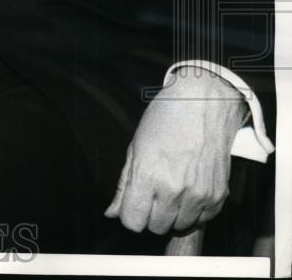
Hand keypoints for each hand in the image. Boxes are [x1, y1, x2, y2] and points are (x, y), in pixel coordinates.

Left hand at [104, 67, 246, 234]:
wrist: (203, 104)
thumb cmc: (165, 119)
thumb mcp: (135, 148)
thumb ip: (124, 185)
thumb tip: (112, 212)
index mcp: (148, 175)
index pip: (133, 222)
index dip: (130, 215)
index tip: (133, 205)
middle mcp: (174, 189)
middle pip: (156, 227)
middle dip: (150, 214)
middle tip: (153, 193)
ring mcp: (199, 194)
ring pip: (179, 226)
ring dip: (173, 214)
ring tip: (171, 189)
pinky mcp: (218, 195)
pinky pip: (202, 220)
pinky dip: (194, 211)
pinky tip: (189, 190)